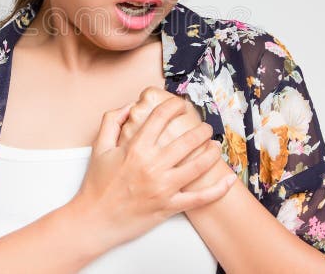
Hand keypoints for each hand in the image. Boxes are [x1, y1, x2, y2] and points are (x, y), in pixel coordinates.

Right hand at [70, 98, 236, 249]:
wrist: (94, 220)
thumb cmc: (96, 185)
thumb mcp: (99, 147)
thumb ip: (112, 121)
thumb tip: (130, 106)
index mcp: (135, 149)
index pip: (160, 118)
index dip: (173, 106)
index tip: (180, 104)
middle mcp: (152, 166)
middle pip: (186, 140)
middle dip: (200, 129)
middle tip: (204, 127)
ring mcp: (163, 187)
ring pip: (198, 166)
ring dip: (211, 153)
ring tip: (215, 145)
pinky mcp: (169, 206)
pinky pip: (199, 198)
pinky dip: (218, 190)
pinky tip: (230, 179)